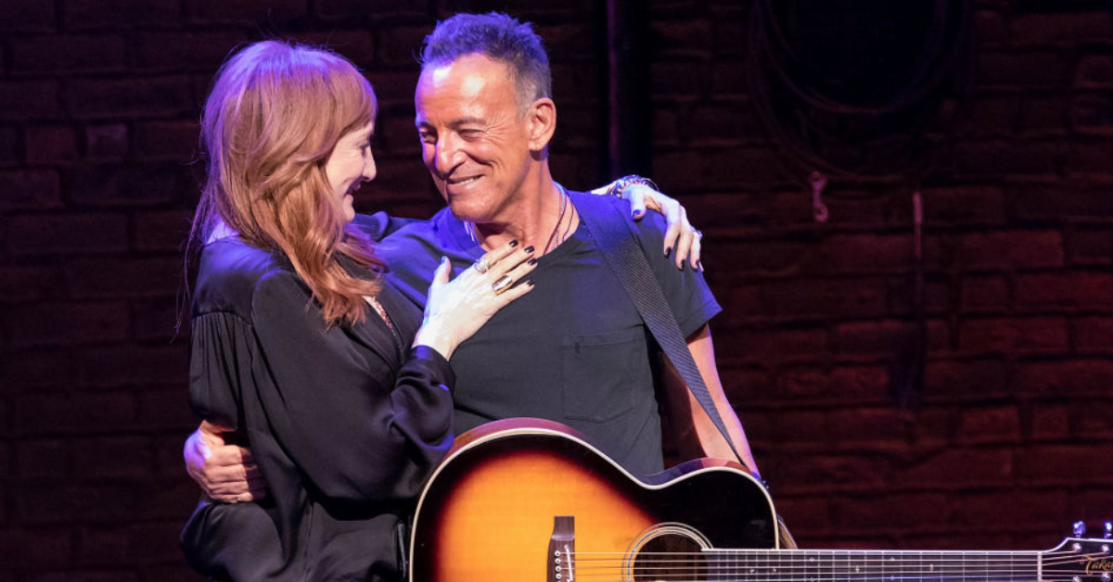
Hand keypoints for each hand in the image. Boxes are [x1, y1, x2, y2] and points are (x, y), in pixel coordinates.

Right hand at [183, 420, 268, 502]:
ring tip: (271, 477)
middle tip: (273, 464)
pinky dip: (251, 495)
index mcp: (210, 457)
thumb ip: (220, 422)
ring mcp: (213, 487)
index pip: (237, 456)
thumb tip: (232, 420)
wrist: (190, 458)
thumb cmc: (204, 440)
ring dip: (258, 483)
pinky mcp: (216, 496)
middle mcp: (210, 474)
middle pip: (242, 472)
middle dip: (259, 469)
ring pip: (241, 486)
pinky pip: (236, 498)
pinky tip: (263, 491)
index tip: (264, 450)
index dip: (253, 454)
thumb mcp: (209, 428)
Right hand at [414, 240, 537, 358]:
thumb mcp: (437, 287)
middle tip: (530, 248)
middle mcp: (478, 282)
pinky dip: (520, 290)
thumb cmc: (437, 310)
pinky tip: (531, 285)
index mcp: (467, 276)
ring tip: (534, 262)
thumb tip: (445, 260)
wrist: (440, 329)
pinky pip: (509, 297)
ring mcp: (485, 294)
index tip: (513, 243)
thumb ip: (442, 272)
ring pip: (507, 278)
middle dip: (517, 256)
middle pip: (502, 265)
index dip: (502, 250)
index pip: (488, 259)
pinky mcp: (490, 308)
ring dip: (522, 270)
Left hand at [624, 183, 702, 270]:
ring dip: (694, 253)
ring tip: (693, 268)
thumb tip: (637, 214)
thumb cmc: (637, 197)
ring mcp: (684, 223)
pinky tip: (698, 269)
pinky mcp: (683, 231)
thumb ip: (636, 204)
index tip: (666, 252)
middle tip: (678, 265)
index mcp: (671, 206)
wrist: (641, 196)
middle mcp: (681, 215)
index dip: (672, 237)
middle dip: (684, 250)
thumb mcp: (634, 196)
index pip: (675, 222)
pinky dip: (695, 254)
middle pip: (687, 233)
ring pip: (693, 238)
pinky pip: (693, 243)